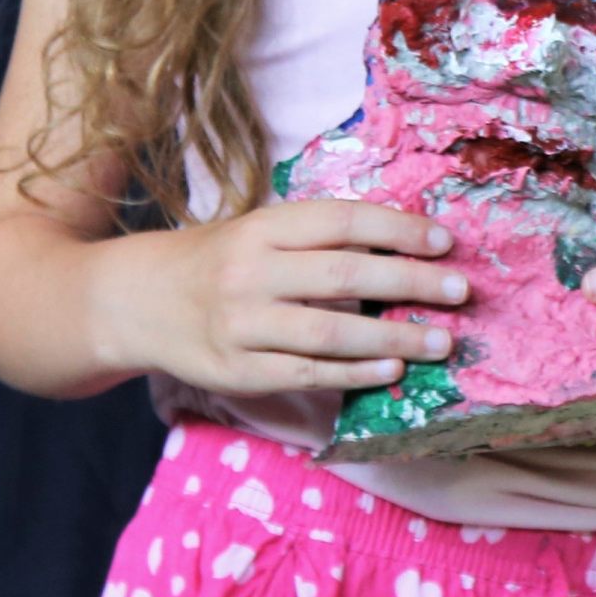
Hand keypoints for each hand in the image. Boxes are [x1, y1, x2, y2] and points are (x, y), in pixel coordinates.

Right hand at [137, 200, 463, 396]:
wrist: (135, 302)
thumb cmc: (219, 261)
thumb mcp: (260, 233)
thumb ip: (320, 239)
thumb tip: (406, 244)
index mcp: (263, 227)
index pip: (343, 221)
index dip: (399, 230)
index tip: (445, 242)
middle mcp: (250, 272)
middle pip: (345, 277)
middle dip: (411, 284)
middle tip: (460, 291)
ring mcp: (242, 325)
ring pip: (329, 333)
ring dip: (394, 339)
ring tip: (442, 341)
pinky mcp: (236, 371)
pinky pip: (306, 375)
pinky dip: (355, 375)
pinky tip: (393, 372)